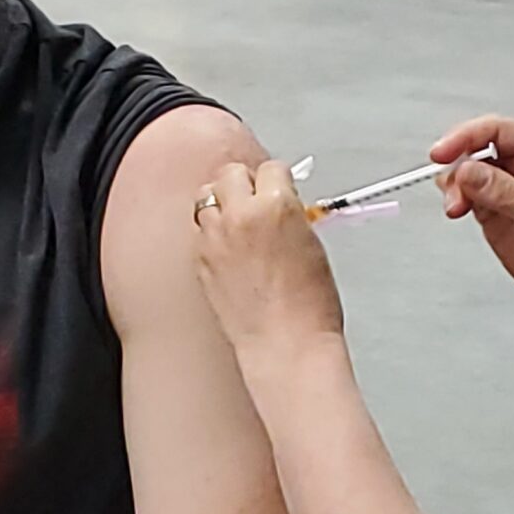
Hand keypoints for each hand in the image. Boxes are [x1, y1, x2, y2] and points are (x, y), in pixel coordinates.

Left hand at [191, 162, 344, 355]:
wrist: (286, 345)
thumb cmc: (309, 305)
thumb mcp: (313, 245)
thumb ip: (291, 216)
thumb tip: (281, 204)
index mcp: (276, 206)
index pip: (271, 169)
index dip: (278, 181)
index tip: (280, 189)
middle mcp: (240, 215)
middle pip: (231, 173)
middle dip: (246, 183)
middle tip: (257, 200)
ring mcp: (215, 237)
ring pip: (206, 196)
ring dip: (222, 203)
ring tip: (238, 221)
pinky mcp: (200, 260)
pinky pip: (199, 230)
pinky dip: (212, 232)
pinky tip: (228, 247)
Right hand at [432, 117, 513, 312]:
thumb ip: (503, 191)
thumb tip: (466, 170)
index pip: (497, 131)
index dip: (465, 138)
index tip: (443, 153)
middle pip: (476, 148)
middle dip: (458, 166)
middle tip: (453, 193)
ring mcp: (508, 187)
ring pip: (466, 172)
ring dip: (454, 187)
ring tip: (456, 208)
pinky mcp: (495, 209)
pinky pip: (465, 193)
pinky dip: (455, 199)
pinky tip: (457, 209)